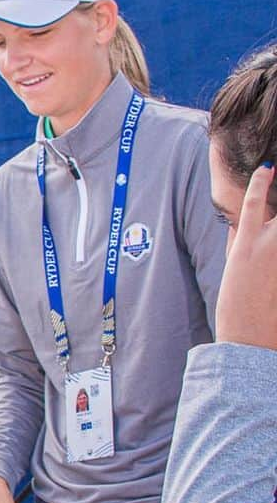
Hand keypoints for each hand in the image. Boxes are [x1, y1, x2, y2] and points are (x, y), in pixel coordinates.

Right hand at [216, 163, 276, 349]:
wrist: (249, 335)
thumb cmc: (236, 303)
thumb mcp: (231, 266)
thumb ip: (237, 241)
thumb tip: (240, 222)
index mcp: (244, 243)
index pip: (253, 201)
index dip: (261, 180)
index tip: (269, 168)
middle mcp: (268, 245)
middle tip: (276, 200)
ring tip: (271, 248)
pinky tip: (272, 266)